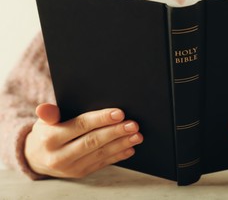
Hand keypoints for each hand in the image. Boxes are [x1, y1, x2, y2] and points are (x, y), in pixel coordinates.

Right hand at [25, 103, 142, 177]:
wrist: (37, 158)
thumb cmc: (46, 134)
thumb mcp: (43, 121)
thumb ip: (49, 114)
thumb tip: (43, 108)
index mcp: (50, 139)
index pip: (81, 126)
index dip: (101, 119)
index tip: (119, 113)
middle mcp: (60, 156)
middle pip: (93, 141)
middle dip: (116, 132)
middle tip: (133, 125)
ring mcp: (71, 167)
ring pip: (100, 154)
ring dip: (121, 144)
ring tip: (136, 136)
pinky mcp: (80, 173)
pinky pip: (102, 163)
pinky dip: (117, 156)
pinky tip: (129, 148)